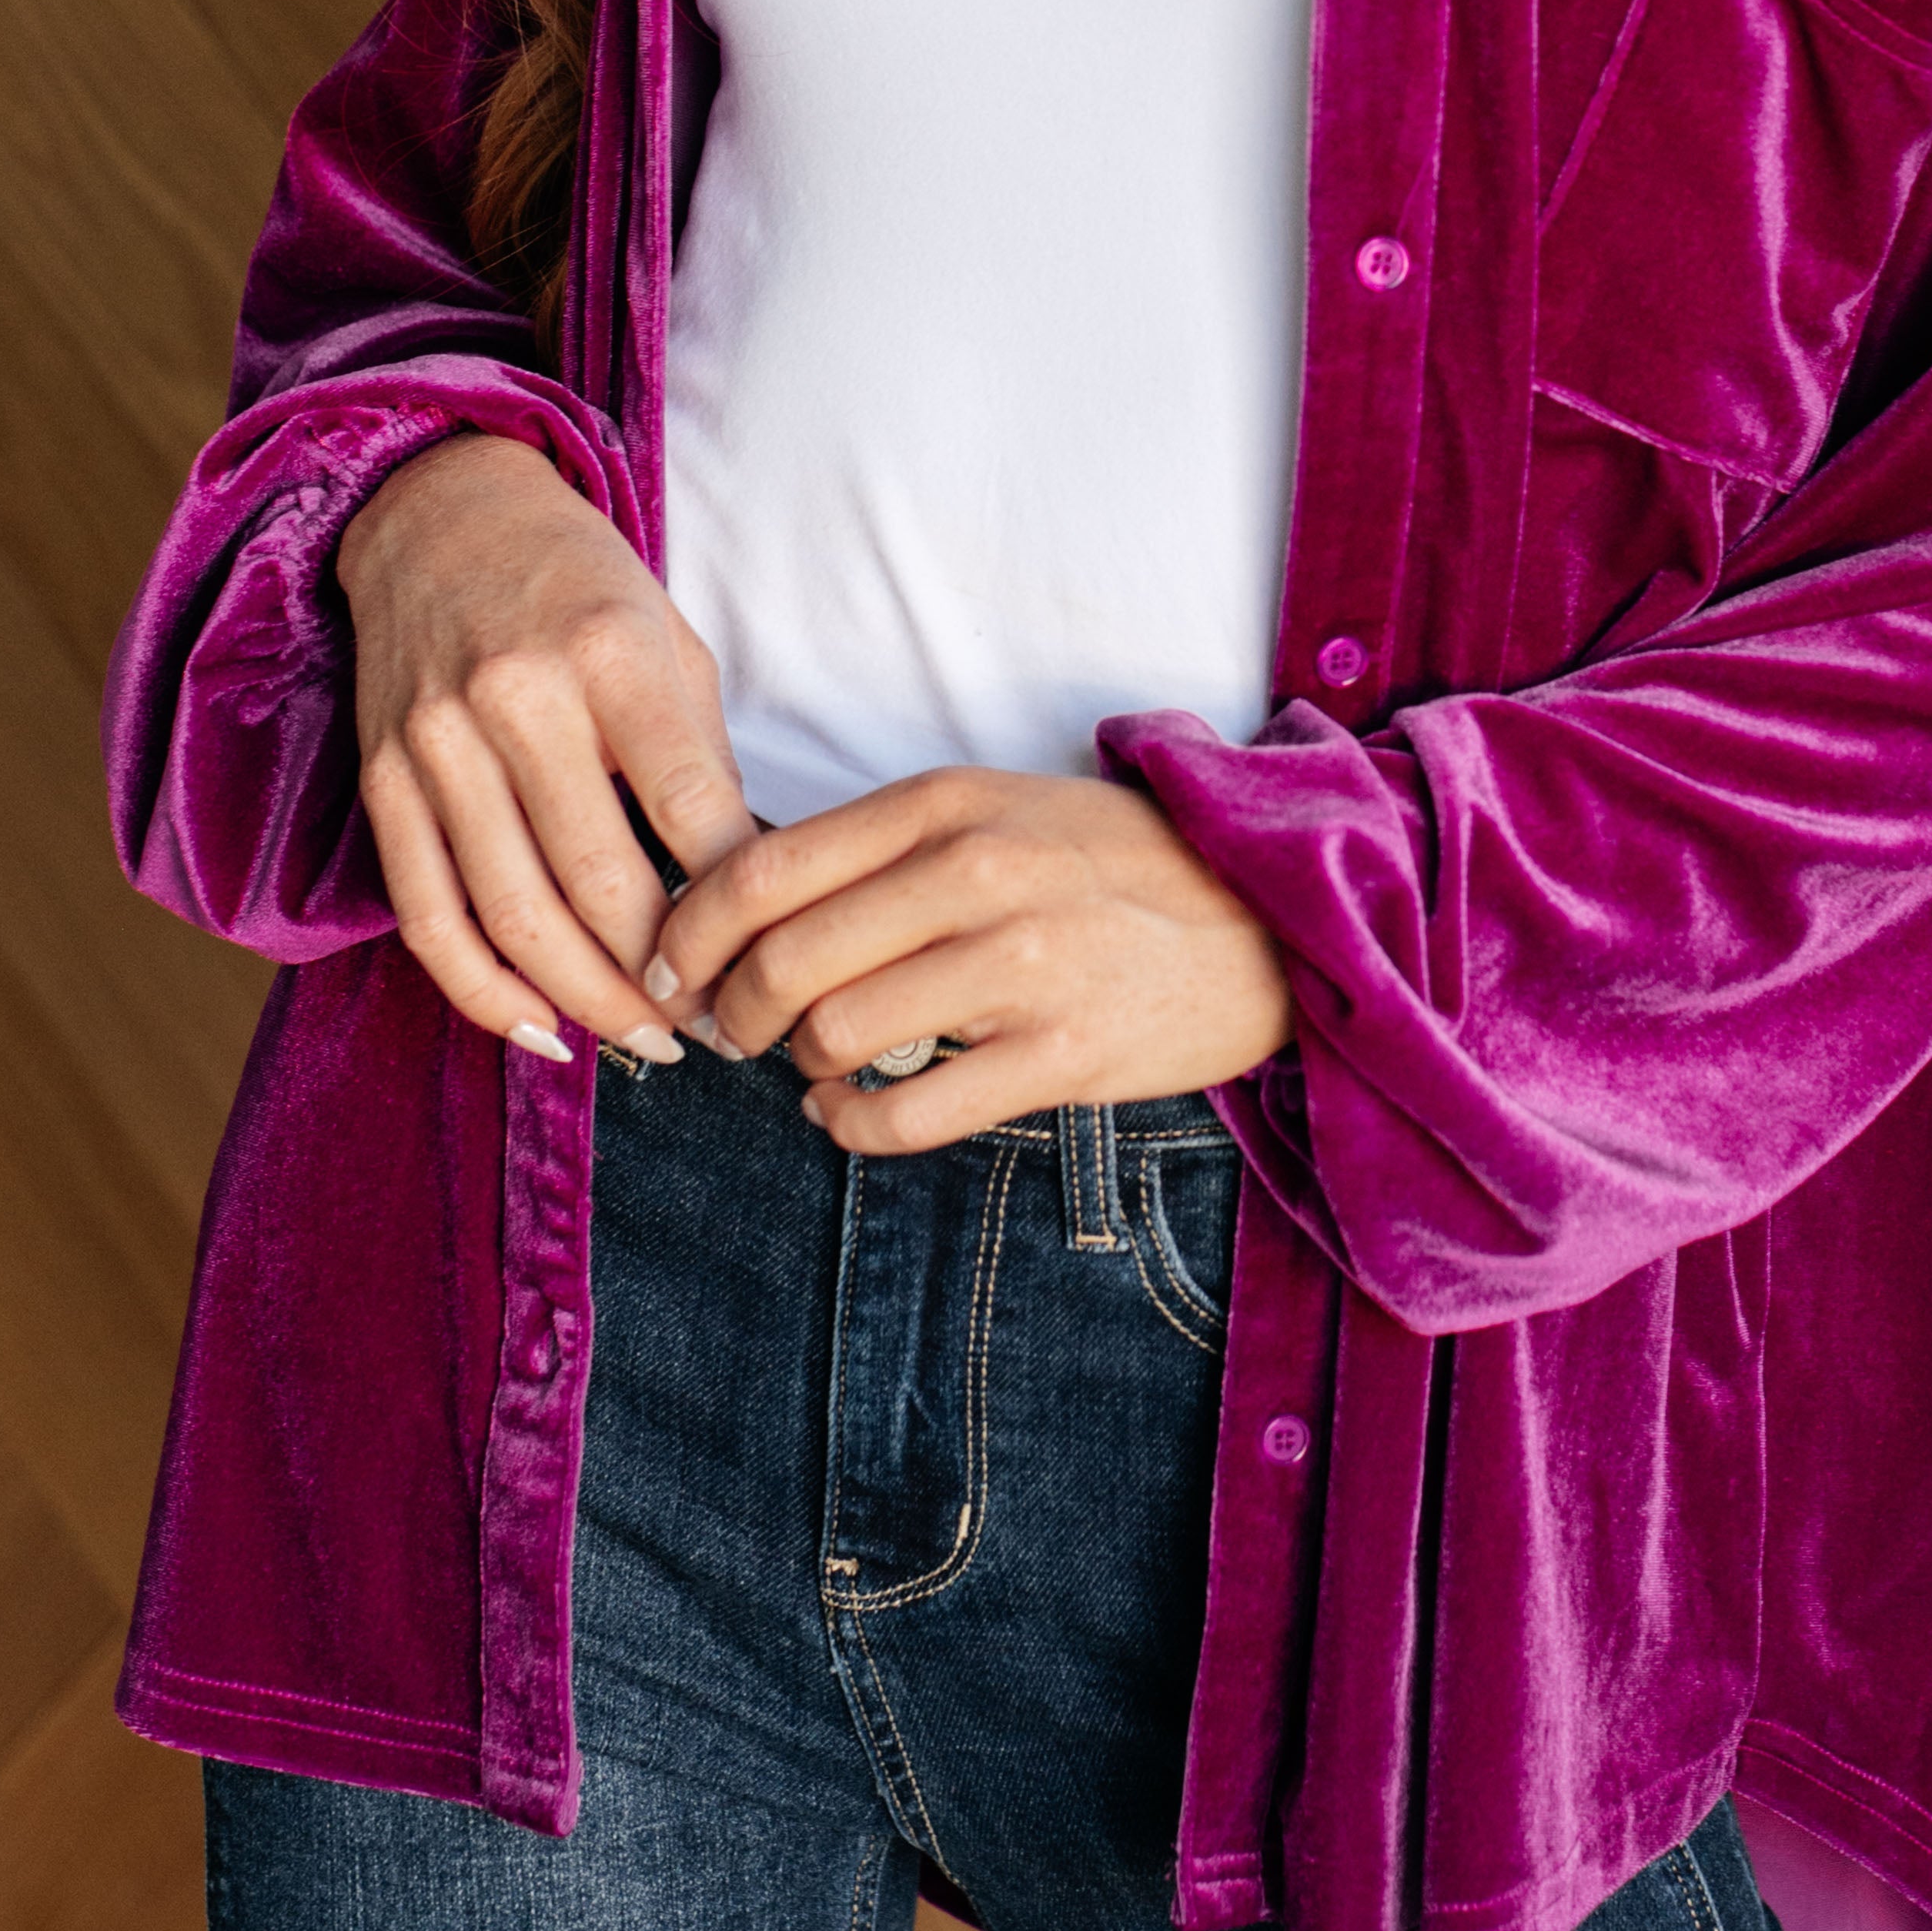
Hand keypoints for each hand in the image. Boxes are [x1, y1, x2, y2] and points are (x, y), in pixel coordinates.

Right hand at [339, 430, 757, 1063]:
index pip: (690, 808)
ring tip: (645, 1041)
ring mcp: (438, 742)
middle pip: (600, 882)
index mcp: (612, 653)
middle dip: (665, 978)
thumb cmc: (580, 584)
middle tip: (717, 1027)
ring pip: (514, 916)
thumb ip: (700, 756)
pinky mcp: (383, 779)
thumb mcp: (669, 639)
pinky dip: (483, 990)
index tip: (767, 958)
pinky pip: (430, 915)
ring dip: (587, 1002)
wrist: (439, 511)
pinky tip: (540, 1030)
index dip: (734, 906)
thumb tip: (742, 886)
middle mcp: (519, 698)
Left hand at [650, 766, 1295, 1153]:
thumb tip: (737, 911)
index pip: (763, 867)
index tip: (668, 969)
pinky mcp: (1063, 1057)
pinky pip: (908, 1115)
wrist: (1263, 917)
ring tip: (807, 1067)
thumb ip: (876, 849)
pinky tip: (848, 1113)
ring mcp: (1024, 967)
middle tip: (727, 1032)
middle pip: (783, 959)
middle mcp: (978, 874)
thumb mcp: (993, 811)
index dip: (689, 932)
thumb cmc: (1106, 866)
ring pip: (834, 1036)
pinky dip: (851, 1128)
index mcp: (947, 802)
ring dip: (796, 1067)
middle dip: (729, 1012)